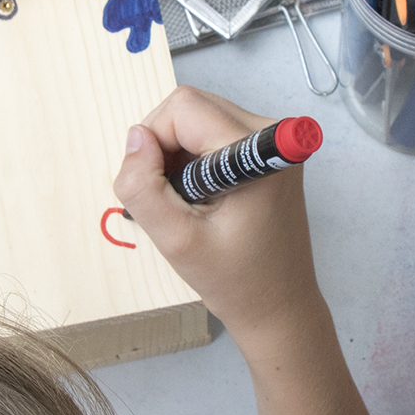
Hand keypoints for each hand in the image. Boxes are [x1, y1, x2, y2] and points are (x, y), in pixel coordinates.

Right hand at [113, 87, 323, 341]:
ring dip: (177, 155)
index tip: (157, 190)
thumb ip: (144, 187)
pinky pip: (212, 134)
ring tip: (188, 204)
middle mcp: (271, 133)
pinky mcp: (265, 152)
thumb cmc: (236, 280)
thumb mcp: (176, 240)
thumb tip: (134, 138)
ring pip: (198, 119)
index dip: (153, 142)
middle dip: (164, 147)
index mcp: (257, 151)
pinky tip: (201, 199)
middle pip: (190, 107)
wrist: (279, 306)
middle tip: (172, 200)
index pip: (182, 108)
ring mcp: (271, 140)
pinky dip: (193, 160)